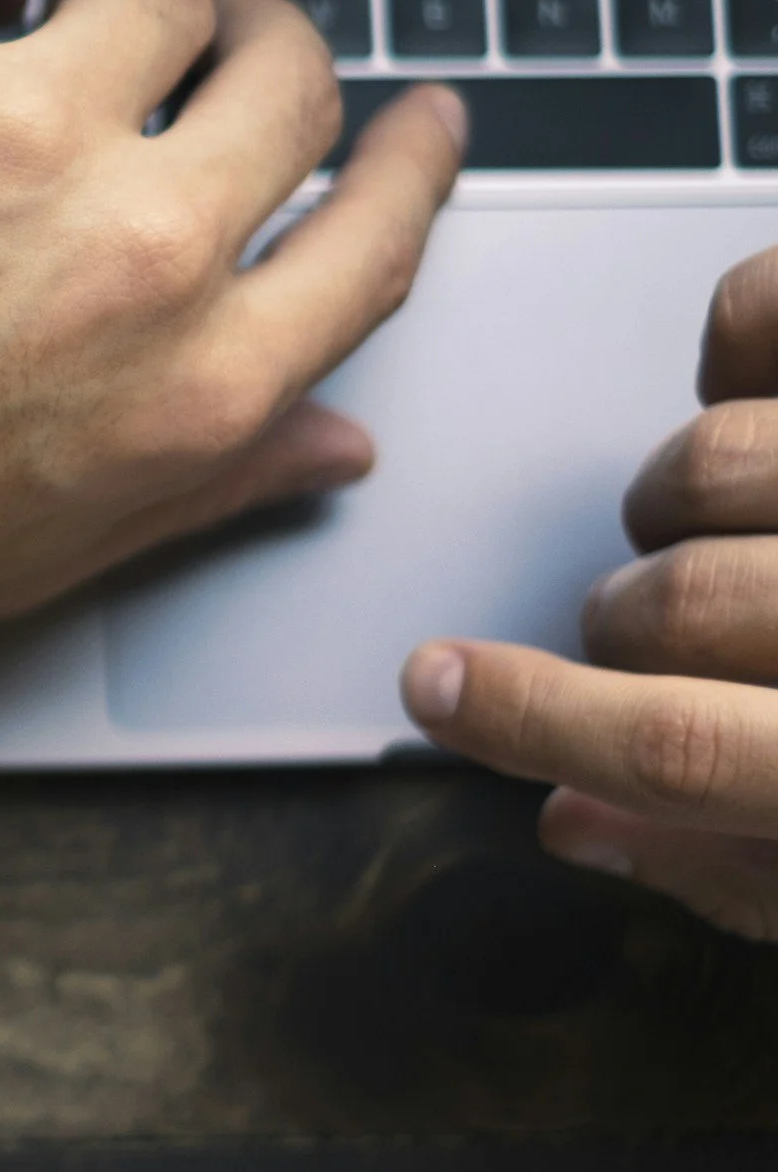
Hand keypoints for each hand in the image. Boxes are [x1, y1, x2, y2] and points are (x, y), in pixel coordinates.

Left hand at [0, 0, 465, 670]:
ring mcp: (5, 126)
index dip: (409, 157)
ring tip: (30, 45)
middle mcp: (129, 246)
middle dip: (257, 52)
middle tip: (202, 53)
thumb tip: (332, 435)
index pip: (378, 231)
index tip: (410, 118)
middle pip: (287, 75)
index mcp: (190, 381)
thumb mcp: (43, 549)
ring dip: (104, 5)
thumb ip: (209, 481)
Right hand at [401, 245, 777, 939]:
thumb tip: (575, 823)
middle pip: (675, 604)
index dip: (532, 723)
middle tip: (656, 631)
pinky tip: (755, 388)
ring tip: (742, 521)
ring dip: (683, 496)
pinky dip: (734, 337)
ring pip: (710, 460)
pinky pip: (760, 308)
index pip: (685, 748)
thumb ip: (749, 871)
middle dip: (626, 626)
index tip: (435, 689)